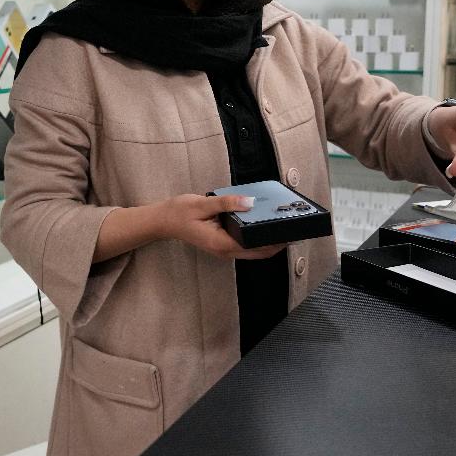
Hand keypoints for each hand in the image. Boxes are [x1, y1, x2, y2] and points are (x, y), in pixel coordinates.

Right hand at [156, 194, 287, 260]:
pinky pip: (245, 246)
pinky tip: (262, 225)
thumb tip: (249, 201)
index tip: (288, 232)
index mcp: (221, 243)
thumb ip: (227, 203)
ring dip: (267, 243)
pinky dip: (257, 239)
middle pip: (258, 253)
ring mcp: (223, 250)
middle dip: (276, 244)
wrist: (163, 221)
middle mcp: (224, 251)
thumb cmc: (180, 213)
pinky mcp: (223, 245)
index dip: (274, 241)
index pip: (255, 247)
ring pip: (253, 251)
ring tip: (280, 226)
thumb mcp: (203, 204)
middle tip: (292, 229)